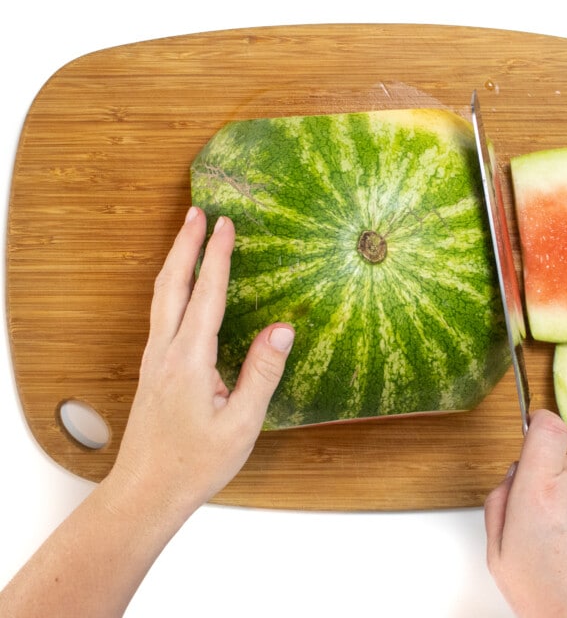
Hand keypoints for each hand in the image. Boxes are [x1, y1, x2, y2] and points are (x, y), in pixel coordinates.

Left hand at [110, 206, 293, 513]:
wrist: (146, 491)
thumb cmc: (195, 463)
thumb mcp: (241, 423)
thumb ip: (262, 372)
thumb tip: (284, 327)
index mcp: (190, 359)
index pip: (207, 294)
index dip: (217, 256)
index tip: (225, 223)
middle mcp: (166, 350)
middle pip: (172, 283)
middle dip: (185, 243)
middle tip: (198, 211)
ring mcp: (155, 357)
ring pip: (161, 295)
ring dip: (175, 260)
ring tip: (188, 234)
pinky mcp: (154, 367)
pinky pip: (161, 311)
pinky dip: (172, 284)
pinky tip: (182, 285)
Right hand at [484, 410, 566, 617]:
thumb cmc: (549, 600)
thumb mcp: (498, 554)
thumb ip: (498, 503)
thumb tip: (511, 479)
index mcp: (539, 492)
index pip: (548, 429)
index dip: (538, 420)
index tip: (531, 424)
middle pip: (557, 459)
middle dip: (541, 476)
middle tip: (530, 515)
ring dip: (563, 501)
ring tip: (554, 546)